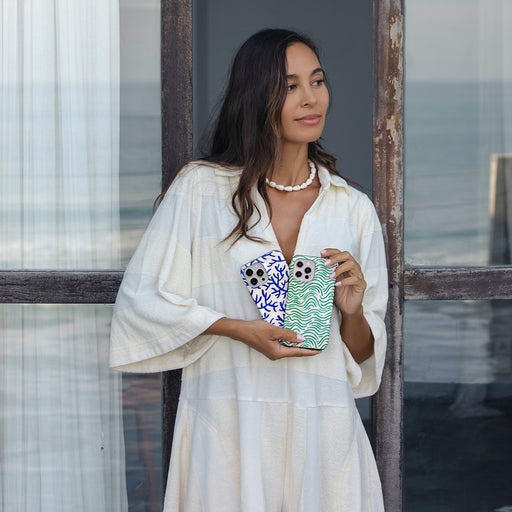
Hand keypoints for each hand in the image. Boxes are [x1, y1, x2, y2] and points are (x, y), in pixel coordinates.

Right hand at [206, 318, 320, 360]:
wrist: (240, 330)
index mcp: (278, 353)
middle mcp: (275, 354)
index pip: (297, 352)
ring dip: (297, 344)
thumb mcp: (273, 331)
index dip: (309, 351)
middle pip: (294, 351)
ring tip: (308, 340)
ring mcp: (272, 351)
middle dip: (305, 348)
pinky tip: (294, 337)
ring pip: (288, 348)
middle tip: (317, 344)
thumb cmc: (255, 330)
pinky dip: (290, 341)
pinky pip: (283, 345)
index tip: (319, 350)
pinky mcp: (268, 346)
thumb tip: (301, 339)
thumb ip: (288, 335)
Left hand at [321, 248, 365, 316]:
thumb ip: (327, 273)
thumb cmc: (340, 293)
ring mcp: (358, 275)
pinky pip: (355, 279)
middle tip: (326, 264)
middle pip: (347, 255)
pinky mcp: (361, 284)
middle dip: (335, 257)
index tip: (322, 253)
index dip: (331, 251)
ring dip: (339, 269)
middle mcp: (353, 268)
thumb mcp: (331, 281)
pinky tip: (337, 284)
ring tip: (331, 276)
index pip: (339, 253)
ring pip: (352, 264)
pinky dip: (345, 281)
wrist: (348, 307)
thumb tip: (316, 266)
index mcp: (345, 265)